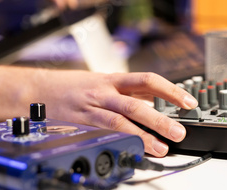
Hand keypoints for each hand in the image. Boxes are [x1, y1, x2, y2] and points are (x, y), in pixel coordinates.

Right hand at [29, 69, 197, 156]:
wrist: (38, 90)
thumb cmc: (70, 86)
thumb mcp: (101, 81)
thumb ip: (127, 90)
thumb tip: (154, 97)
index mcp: (112, 79)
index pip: (148, 80)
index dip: (170, 90)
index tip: (188, 101)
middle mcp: (105, 91)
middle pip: (138, 101)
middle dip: (162, 117)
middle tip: (180, 130)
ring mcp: (93, 106)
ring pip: (123, 118)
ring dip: (146, 133)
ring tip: (163, 146)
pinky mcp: (82, 121)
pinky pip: (105, 129)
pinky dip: (123, 138)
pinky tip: (135, 148)